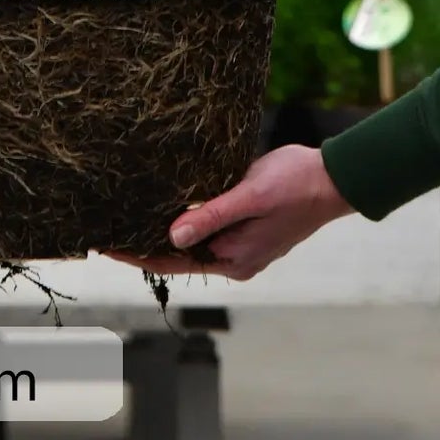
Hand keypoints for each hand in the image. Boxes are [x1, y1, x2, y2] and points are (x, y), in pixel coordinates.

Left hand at [104, 148, 354, 281]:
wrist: (334, 178)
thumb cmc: (295, 184)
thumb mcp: (249, 196)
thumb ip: (212, 216)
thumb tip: (172, 237)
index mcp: (235, 259)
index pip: (173, 261)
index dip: (137, 254)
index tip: (105, 244)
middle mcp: (236, 258)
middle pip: (180, 254)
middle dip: (145, 242)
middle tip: (108, 224)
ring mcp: (244, 244)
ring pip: (194, 239)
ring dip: (164, 228)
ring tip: (128, 213)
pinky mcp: (249, 226)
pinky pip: (209, 226)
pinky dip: (187, 217)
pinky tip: (169, 202)